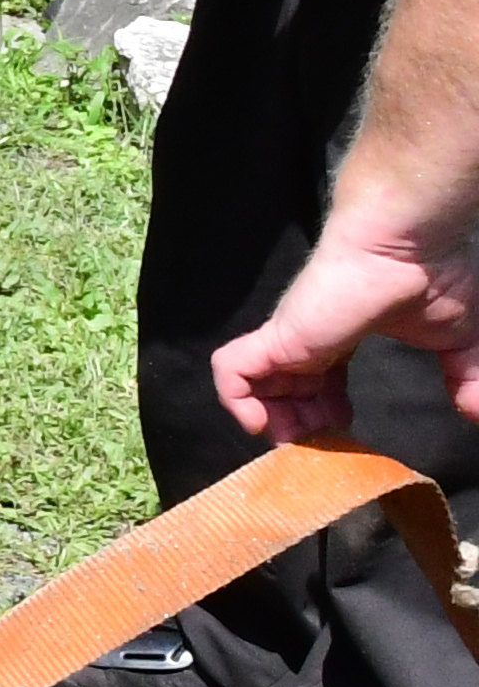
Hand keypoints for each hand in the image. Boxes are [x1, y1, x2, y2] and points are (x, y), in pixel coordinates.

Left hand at [212, 221, 478, 445]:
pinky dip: (236, 402)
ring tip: (297, 439)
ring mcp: (290, 337)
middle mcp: (311, 338)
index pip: (318, 384)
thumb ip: (468, 380)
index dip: (326, 412)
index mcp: (343, 338)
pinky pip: (231, 373)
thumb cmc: (431, 280)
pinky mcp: (277, 336)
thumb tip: (477, 414)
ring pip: (253, 388)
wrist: (407, 243)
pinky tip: (261, 423)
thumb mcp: (459, 342)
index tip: (348, 430)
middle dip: (298, 426)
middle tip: (321, 443)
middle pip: (284, 394)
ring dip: (271, 422)